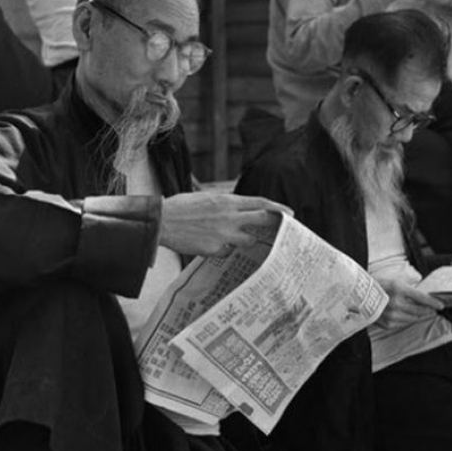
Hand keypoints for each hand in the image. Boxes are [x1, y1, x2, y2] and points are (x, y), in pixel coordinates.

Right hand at [160, 192, 290, 256]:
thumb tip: (239, 209)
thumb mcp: (206, 198)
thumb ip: (225, 205)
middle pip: (262, 221)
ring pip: (248, 241)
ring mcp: (223, 234)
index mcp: (227, 201)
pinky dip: (223, 249)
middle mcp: (230, 217)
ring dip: (246, 240)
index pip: (260, 203)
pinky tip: (209, 244)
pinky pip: (227, 252)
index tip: (289, 213)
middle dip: (274, 225)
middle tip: (283, 230)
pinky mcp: (214, 249)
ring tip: (232, 237)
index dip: (277, 208)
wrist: (162, 221)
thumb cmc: (181, 207)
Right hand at [375, 278, 443, 333]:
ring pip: (413, 318)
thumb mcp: (394, 281)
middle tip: (433, 309)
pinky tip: (408, 316)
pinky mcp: (387, 324)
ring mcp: (391, 315)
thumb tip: (423, 297)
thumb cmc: (376, 286)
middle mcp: (396, 303)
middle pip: (420, 310)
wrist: (357, 297)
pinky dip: (408, 320)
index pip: (422, 298)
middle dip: (429, 310)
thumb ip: (409, 289)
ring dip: (420, 315)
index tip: (441, 305)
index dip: (434, 302)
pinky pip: (404, 323)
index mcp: (398, 289)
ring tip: (423, 313)